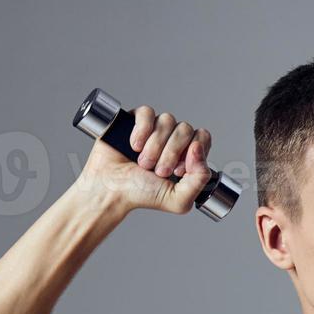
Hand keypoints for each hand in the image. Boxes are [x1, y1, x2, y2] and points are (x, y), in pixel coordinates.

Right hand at [76, 105, 212, 215]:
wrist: (110, 191)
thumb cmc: (142, 195)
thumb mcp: (179, 200)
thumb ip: (200, 180)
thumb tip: (199, 149)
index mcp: (187, 155)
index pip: (203, 138)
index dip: (194, 151)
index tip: (179, 170)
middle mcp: (173, 139)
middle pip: (186, 129)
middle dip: (171, 153)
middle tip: (158, 171)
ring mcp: (154, 129)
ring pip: (167, 120)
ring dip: (155, 146)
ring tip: (144, 163)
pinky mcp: (135, 120)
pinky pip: (147, 112)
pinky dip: (142, 130)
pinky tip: (135, 146)